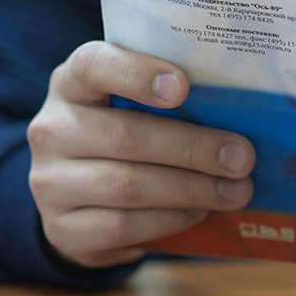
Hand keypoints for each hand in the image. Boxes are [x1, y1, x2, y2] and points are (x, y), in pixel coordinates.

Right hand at [27, 41, 254, 267]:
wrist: (78, 197)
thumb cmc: (127, 134)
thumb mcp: (137, 106)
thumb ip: (175, 99)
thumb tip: (245, 112)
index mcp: (72, 84)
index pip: (93, 65)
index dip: (137, 73)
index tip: (183, 87)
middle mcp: (53, 129)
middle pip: (127, 136)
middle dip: (193, 148)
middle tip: (242, 158)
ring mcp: (50, 182)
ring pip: (128, 185)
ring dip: (192, 189)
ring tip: (236, 191)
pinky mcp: (62, 229)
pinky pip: (123, 226)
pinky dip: (170, 219)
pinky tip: (200, 211)